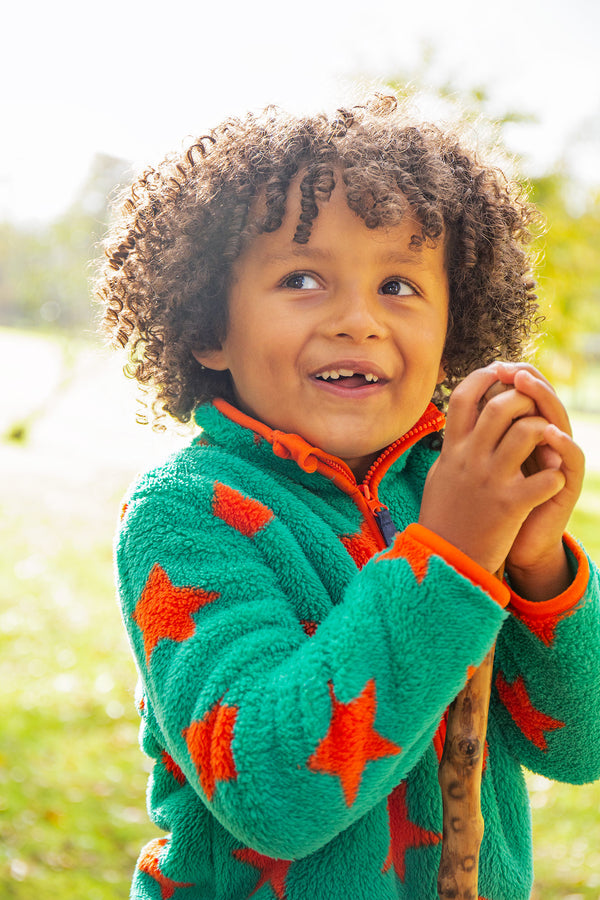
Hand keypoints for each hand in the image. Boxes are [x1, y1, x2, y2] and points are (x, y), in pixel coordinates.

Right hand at [419, 362, 584, 598]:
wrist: (444, 560)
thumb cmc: (444, 517)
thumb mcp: (441, 474)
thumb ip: (454, 446)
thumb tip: (462, 420)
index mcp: (452, 449)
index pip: (464, 396)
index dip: (484, 376)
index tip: (499, 372)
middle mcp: (470, 459)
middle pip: (500, 406)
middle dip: (523, 398)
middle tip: (533, 407)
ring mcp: (490, 480)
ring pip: (527, 433)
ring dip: (543, 431)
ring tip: (547, 442)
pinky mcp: (510, 505)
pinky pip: (544, 478)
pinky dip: (553, 475)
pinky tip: (551, 481)